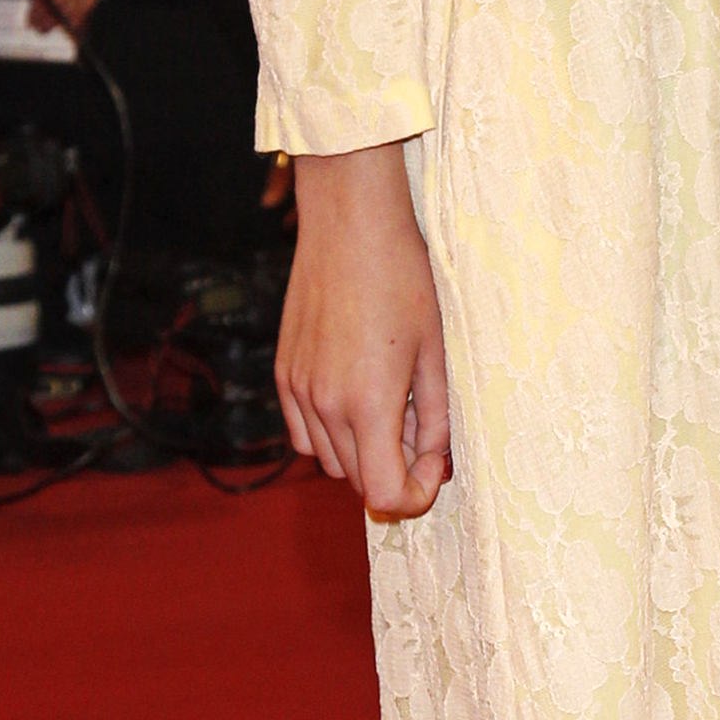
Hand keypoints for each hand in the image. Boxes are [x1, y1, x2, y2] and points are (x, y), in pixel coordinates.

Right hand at [280, 142, 451, 514]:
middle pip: (356, 480)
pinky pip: (302, 432)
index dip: (415, 494)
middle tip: (423, 435)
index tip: (436, 467)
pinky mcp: (282, 372)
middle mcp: (323, 404)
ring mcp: (297, 389)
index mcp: (368, 403)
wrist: (350, 224)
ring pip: (328, 459)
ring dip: (362, 454)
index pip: (383, 492)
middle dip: (394, 470)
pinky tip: (356, 401)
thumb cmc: (402, 279)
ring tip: (393, 412)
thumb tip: (435, 460)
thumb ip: (434, 417)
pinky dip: (330, 434)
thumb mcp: (434, 351)